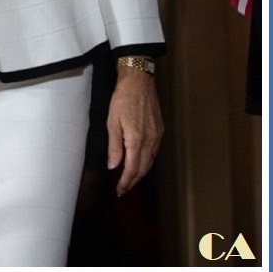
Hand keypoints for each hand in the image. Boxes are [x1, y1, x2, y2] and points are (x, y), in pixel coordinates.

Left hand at [106, 66, 163, 195]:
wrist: (139, 81)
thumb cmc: (123, 98)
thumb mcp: (112, 121)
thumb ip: (114, 146)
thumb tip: (113, 166)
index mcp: (137, 140)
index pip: (132, 169)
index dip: (126, 182)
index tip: (119, 190)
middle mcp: (150, 140)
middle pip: (143, 168)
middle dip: (133, 181)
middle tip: (124, 188)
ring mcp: (157, 135)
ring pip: (150, 161)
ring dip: (140, 172)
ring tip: (130, 178)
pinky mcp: (160, 130)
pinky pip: (154, 151)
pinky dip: (147, 160)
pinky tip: (140, 161)